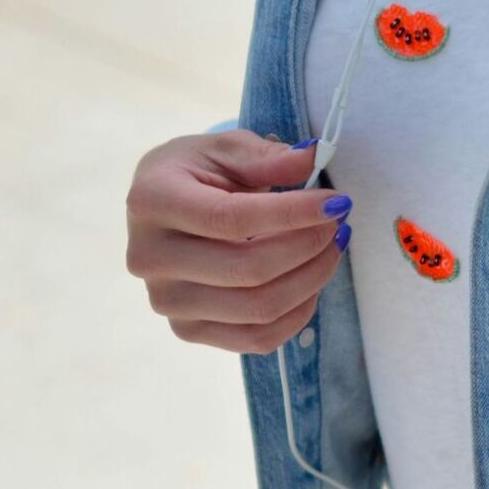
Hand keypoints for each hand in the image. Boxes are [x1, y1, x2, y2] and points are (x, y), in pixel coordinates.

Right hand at [125, 130, 350, 352]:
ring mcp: (167, 301)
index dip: (292, 213)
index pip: (231, 219)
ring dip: (311, 279)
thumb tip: (312, 159)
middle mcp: (150, 258)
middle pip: (248, 270)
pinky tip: (311, 281)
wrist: (163, 208)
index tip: (337, 202)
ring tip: (331, 248)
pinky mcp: (187, 330)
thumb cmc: (198, 173)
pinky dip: (298, 312)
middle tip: (338, 224)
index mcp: (151, 202)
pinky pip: (257, 339)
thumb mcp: (226, 149)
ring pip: (258, 309)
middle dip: (309, 246)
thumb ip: (267, 157)